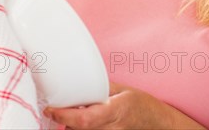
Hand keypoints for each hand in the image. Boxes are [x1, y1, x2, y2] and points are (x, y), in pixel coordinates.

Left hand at [43, 82, 204, 129]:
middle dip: (65, 119)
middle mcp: (111, 129)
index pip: (84, 119)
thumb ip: (101, 89)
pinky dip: (80, 129)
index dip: (64, 116)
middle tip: (61, 108)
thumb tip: (79, 84)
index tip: (51, 109)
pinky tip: (84, 122)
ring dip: (72, 125)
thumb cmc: (142, 106)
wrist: (156, 123)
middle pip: (77, 129)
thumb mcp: (123, 90)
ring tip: (77, 114)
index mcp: (115, 111)